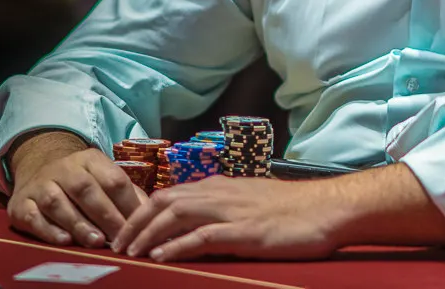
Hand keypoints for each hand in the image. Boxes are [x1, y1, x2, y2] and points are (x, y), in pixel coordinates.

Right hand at [8, 139, 147, 247]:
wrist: (37, 167)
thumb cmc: (80, 179)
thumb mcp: (103, 176)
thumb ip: (125, 193)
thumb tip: (147, 214)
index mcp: (90, 159)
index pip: (112, 179)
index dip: (127, 203)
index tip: (137, 225)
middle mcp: (63, 168)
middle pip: (85, 189)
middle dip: (105, 215)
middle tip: (118, 237)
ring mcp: (40, 185)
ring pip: (57, 203)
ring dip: (78, 224)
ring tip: (96, 241)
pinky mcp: (20, 204)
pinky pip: (33, 217)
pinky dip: (49, 230)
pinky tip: (65, 241)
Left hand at [112, 176, 335, 261]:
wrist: (328, 207)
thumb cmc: (295, 209)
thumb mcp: (253, 202)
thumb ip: (226, 208)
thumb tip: (201, 224)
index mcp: (221, 186)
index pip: (170, 194)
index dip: (143, 211)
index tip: (126, 231)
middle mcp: (220, 193)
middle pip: (164, 201)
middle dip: (135, 223)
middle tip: (116, 245)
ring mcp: (231, 211)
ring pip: (175, 215)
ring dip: (147, 234)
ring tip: (129, 253)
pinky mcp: (244, 231)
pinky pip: (201, 236)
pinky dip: (175, 245)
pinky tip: (159, 257)